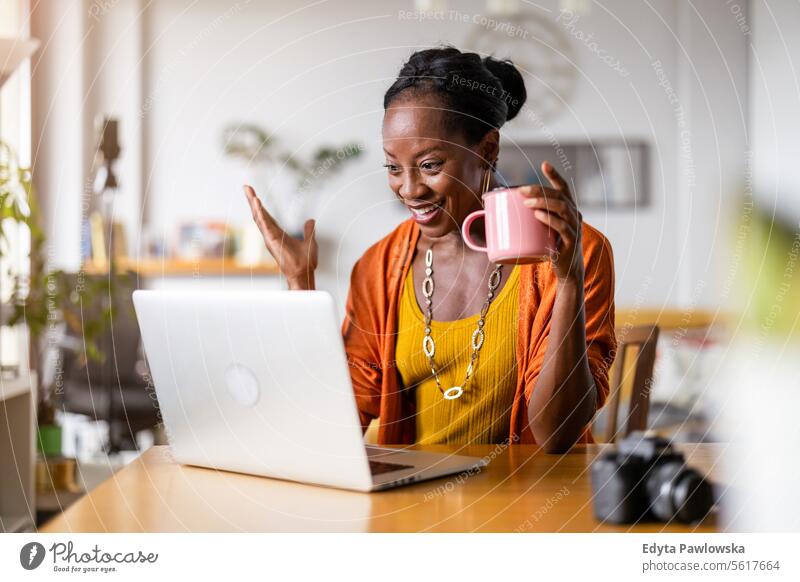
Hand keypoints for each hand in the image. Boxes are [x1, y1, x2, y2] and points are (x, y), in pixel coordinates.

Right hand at [244, 185, 317, 289]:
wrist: (305, 273)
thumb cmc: (306, 262)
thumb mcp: (310, 241)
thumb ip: (309, 230)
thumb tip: (311, 221)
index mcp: (278, 234)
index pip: (266, 216)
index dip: (260, 206)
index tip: (254, 194)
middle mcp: (271, 235)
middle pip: (259, 214)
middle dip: (252, 200)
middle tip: (246, 187)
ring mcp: (270, 238)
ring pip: (259, 218)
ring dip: (254, 205)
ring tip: (250, 191)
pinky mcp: (271, 241)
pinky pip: (264, 225)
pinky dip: (260, 214)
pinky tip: (257, 204)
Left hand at [517, 161, 583, 281]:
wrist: (567, 272)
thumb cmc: (552, 249)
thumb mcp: (543, 231)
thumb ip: (531, 221)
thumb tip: (499, 214)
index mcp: (569, 209)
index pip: (563, 188)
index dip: (554, 175)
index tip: (544, 164)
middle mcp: (575, 215)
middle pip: (559, 196)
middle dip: (539, 190)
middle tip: (521, 190)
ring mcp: (575, 228)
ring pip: (562, 208)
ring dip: (543, 203)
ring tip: (527, 203)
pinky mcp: (571, 242)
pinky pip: (562, 227)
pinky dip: (550, 220)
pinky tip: (538, 215)